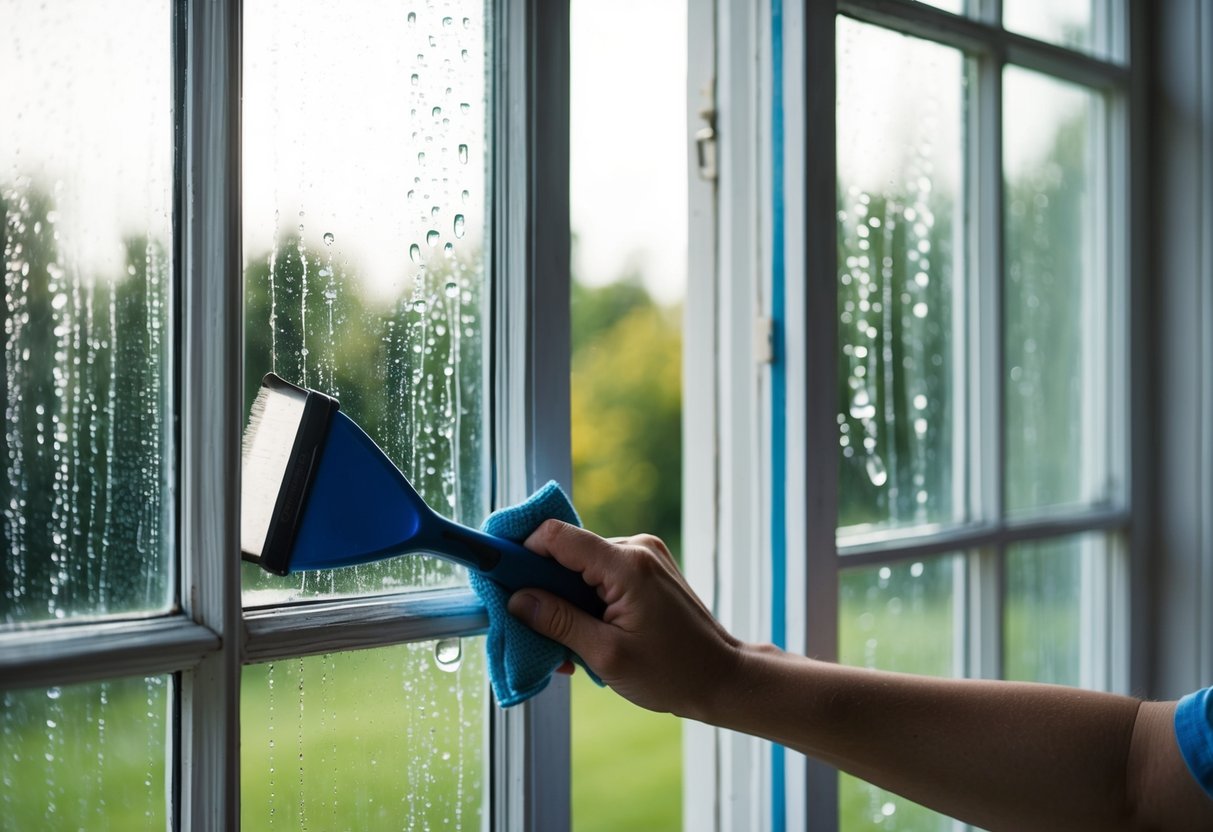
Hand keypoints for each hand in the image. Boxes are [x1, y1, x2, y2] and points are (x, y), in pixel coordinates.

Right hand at [508, 520, 740, 719]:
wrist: (723, 678)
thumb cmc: (672, 673)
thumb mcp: (606, 655)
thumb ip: (558, 623)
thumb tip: (516, 600)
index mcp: (627, 564)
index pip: (557, 535)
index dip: (522, 550)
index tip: (500, 577)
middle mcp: (636, 548)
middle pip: (567, 552)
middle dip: (544, 588)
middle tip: (534, 629)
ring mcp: (645, 555)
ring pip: (582, 566)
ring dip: (566, 601)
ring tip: (568, 646)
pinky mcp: (648, 568)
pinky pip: (602, 575)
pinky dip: (587, 602)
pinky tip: (589, 637)